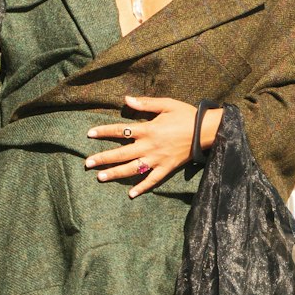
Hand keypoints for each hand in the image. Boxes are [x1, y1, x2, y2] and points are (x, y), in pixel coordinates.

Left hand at [85, 95, 200, 198]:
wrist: (206, 131)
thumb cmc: (186, 115)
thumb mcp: (166, 104)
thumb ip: (145, 104)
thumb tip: (126, 99)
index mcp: (148, 129)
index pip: (120, 131)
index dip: (103, 132)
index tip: (89, 134)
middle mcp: (149, 146)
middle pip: (121, 154)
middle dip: (102, 159)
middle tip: (87, 164)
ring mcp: (157, 159)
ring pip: (132, 169)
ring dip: (115, 174)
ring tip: (100, 178)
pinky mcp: (167, 168)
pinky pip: (152, 180)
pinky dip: (142, 188)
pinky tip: (131, 194)